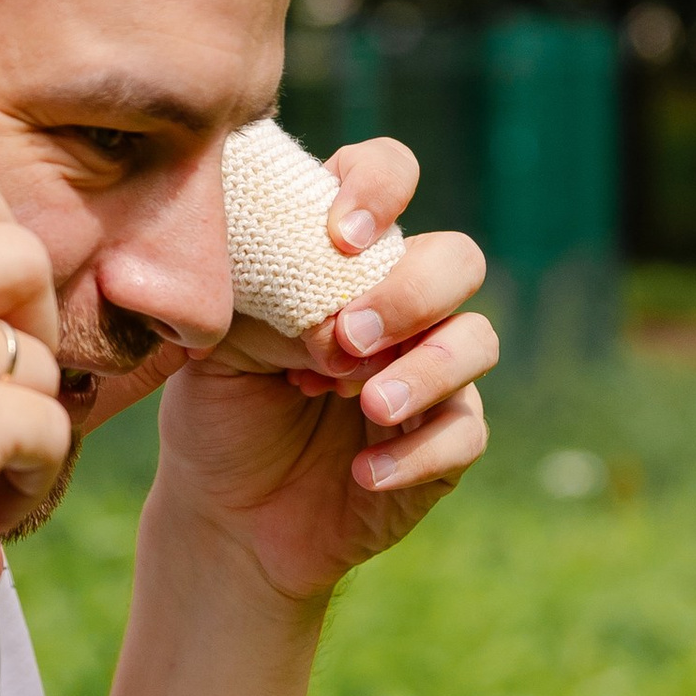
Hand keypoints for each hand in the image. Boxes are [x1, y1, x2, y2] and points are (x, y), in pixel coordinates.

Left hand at [146, 137, 495, 611]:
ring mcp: (431, 370)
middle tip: (349, 337)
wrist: (225, 516)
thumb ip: (269, 303)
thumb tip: (328, 311)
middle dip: (412, 291)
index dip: (379, 187)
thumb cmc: (220, 412)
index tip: (342, 236)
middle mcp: (400, 302)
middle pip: (456, 259)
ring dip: (427, 370)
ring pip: (477, 341)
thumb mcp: (219, 343)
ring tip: (368, 405)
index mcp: (342, 256)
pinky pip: (466, 432)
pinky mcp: (445, 442)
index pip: (387, 178)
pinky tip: (364, 475)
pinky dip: (417, 452)